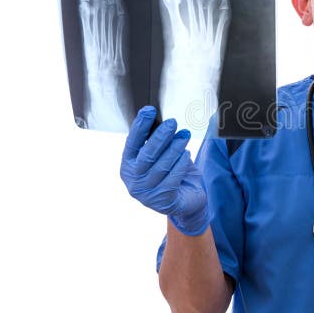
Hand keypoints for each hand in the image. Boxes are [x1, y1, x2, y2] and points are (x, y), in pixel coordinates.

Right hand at [120, 105, 211, 235]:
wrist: (186, 201)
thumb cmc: (171, 174)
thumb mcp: (160, 157)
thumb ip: (156, 142)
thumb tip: (160, 120)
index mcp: (128, 167)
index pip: (132, 143)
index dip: (140, 127)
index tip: (149, 110)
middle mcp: (133, 181)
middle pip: (147, 155)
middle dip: (160, 137)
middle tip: (172, 122)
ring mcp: (147, 194)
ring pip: (161, 166)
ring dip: (174, 148)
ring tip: (184, 136)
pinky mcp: (163, 202)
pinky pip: (173, 178)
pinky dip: (180, 164)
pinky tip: (186, 154)